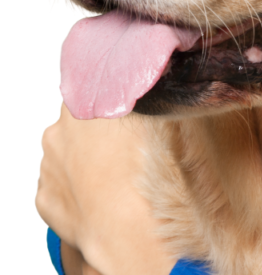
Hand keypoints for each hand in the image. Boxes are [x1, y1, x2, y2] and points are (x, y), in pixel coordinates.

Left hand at [36, 105, 177, 274]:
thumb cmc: (149, 172)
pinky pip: (64, 186)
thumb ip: (148, 97)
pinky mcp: (46, 198)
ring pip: (69, 156)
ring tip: (121, 177)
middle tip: (130, 151)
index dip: (116, 104)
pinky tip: (104, 195)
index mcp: (83, 104)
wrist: (133, 226)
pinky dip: (81, 189)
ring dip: (90, 162)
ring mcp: (48, 167)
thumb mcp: (161, 116)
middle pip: (79, 124)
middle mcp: (57, 132)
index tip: (132, 119)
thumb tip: (153, 89)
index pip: (95, 92)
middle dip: (100, 134)